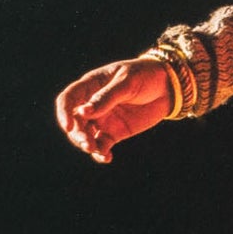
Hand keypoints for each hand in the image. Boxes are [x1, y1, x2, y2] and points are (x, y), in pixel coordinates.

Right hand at [56, 56, 176, 162]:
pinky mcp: (114, 132)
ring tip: (95, 151)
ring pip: (85, 136)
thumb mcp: (127, 82)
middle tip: (87, 144)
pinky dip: (101, 153)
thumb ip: (106, 97)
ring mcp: (102, 119)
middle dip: (77, 134)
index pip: (68, 99)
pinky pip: (102, 145)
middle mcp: (92, 104)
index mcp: (90, 85)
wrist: (168, 86)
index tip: (69, 127)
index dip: (64, 113)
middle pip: (74, 121)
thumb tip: (82, 112)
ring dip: (86, 145)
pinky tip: (106, 158)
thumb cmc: (145, 75)